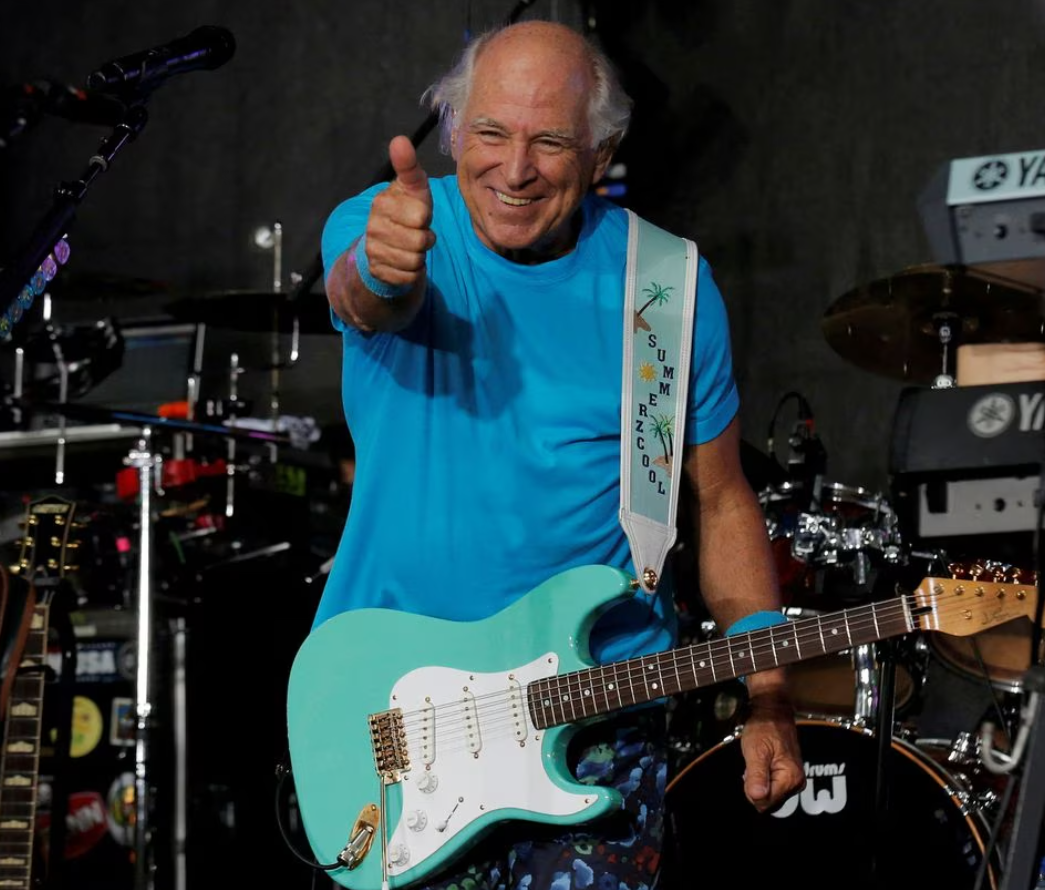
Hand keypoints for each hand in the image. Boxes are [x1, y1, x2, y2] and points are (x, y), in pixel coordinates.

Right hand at [361, 135, 435, 289]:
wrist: (384, 247)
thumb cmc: (407, 212)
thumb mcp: (413, 189)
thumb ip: (408, 167)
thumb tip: (399, 140)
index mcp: (382, 202)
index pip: (421, 216)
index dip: (426, 218)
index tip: (418, 214)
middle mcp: (373, 226)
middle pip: (420, 241)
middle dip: (425, 239)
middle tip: (417, 233)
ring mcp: (373, 250)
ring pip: (415, 260)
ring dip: (420, 257)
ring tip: (411, 248)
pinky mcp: (377, 272)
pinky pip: (409, 277)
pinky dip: (413, 273)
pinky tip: (404, 263)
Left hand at [738, 694, 804, 812]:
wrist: (773, 713)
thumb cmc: (764, 728)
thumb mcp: (755, 751)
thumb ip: (756, 776)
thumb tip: (757, 797)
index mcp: (791, 779)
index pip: (766, 803)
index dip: (753, 790)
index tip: (751, 770)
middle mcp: (797, 783)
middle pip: (770, 802)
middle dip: (757, 787)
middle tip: (754, 765)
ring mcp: (795, 780)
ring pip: (771, 796)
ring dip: (760, 783)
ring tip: (758, 763)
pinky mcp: (792, 776)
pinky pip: (774, 788)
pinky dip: (765, 779)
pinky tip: (762, 765)